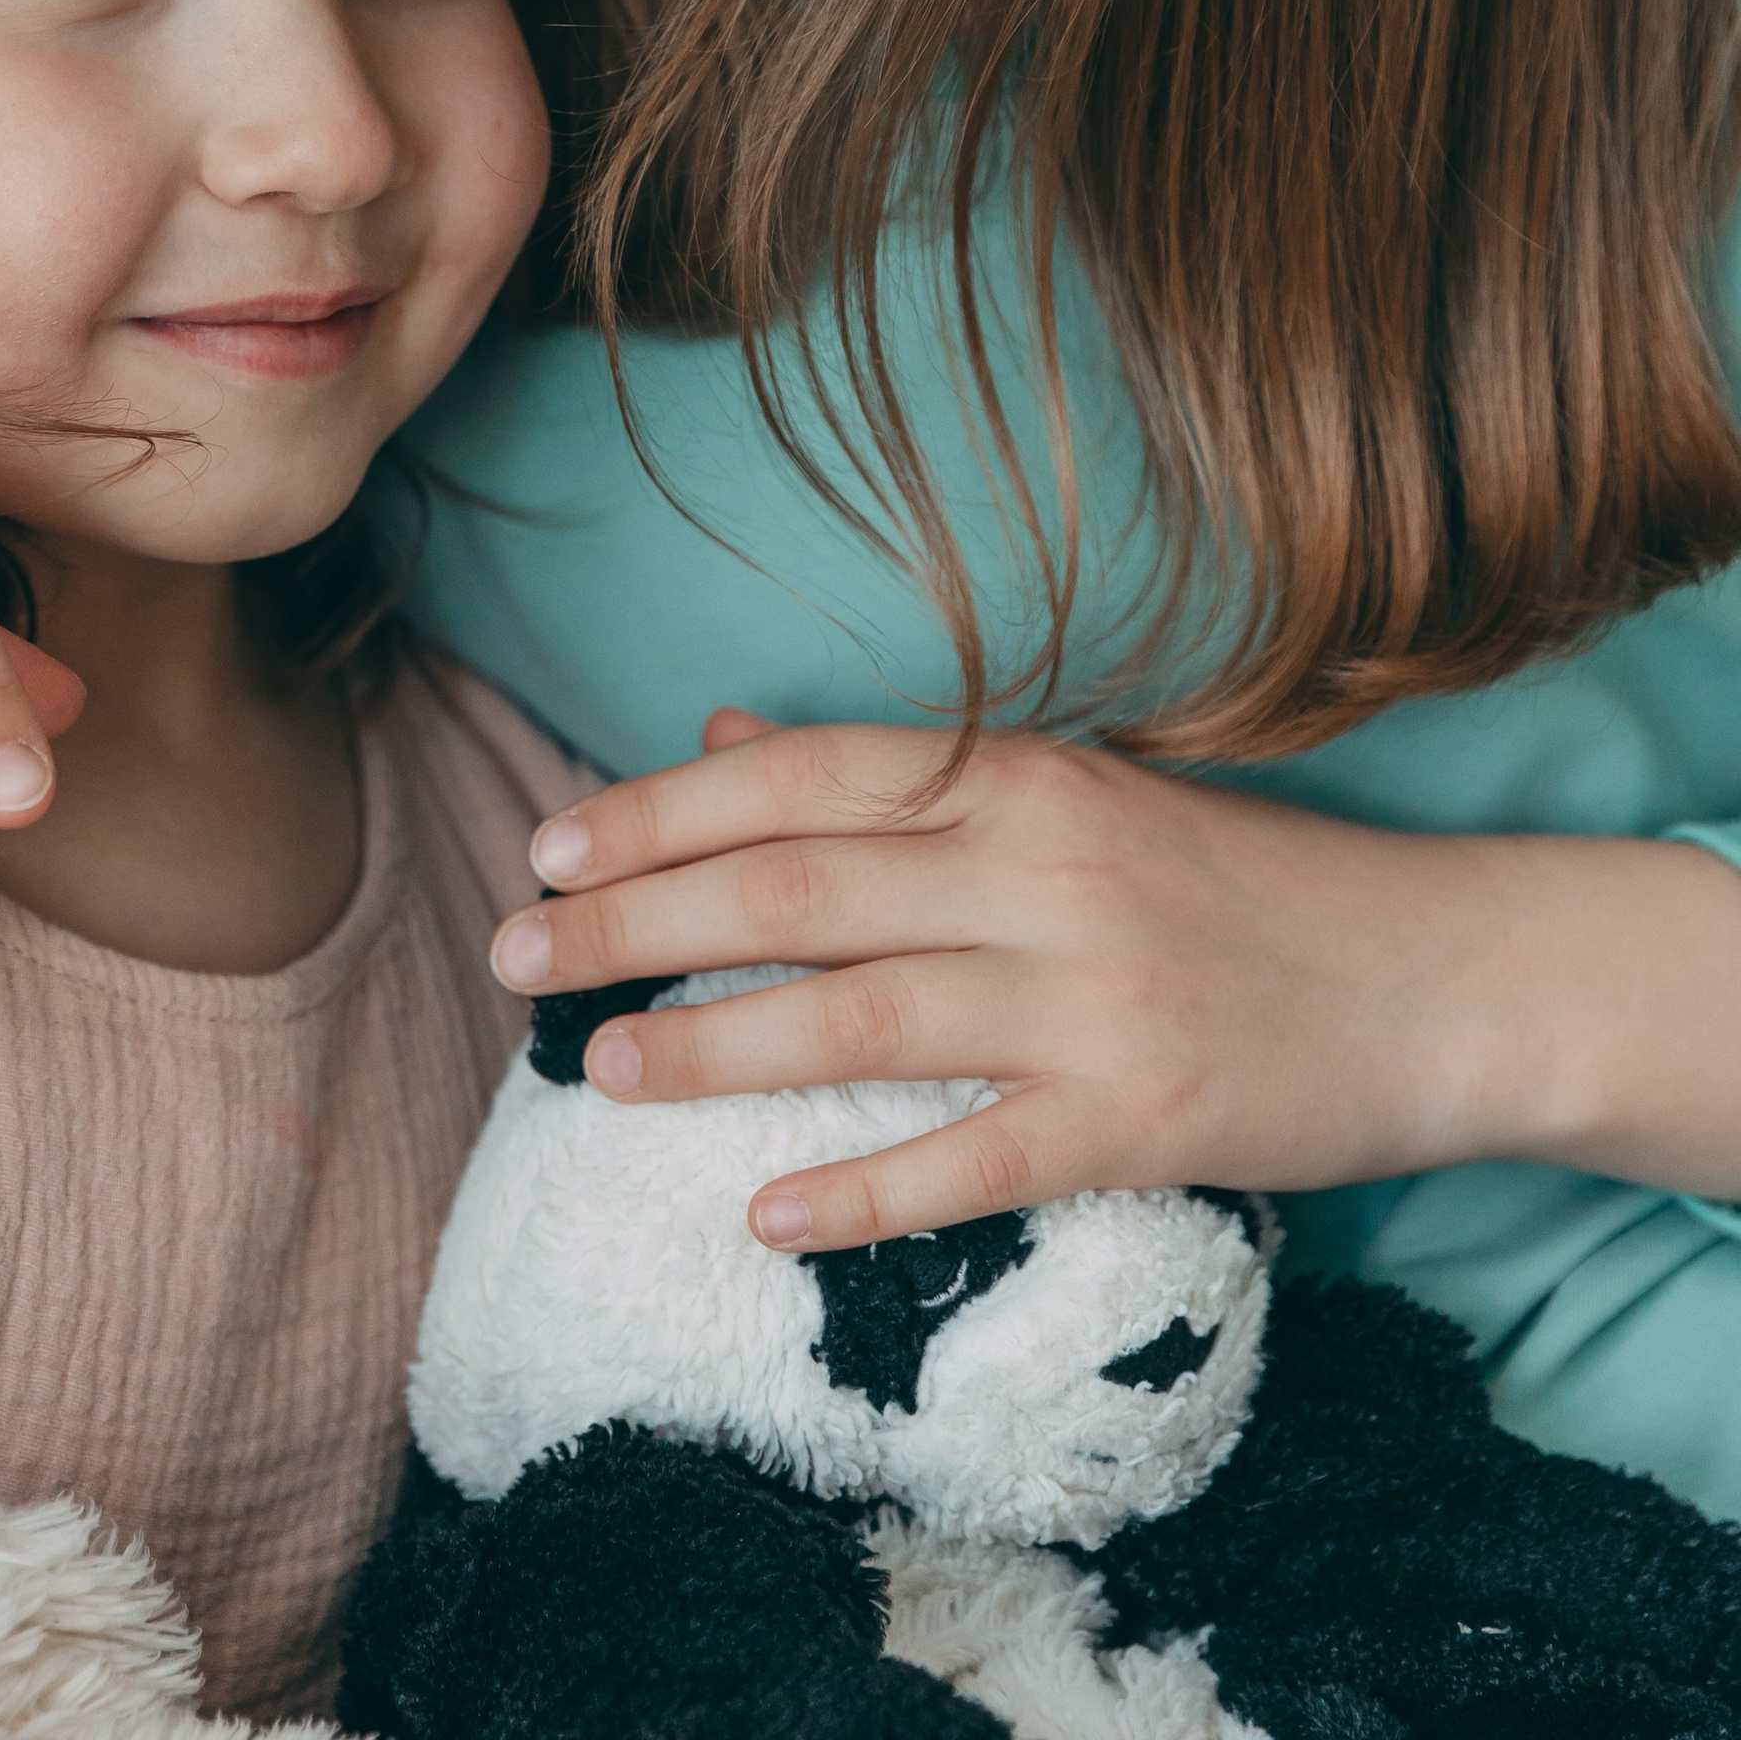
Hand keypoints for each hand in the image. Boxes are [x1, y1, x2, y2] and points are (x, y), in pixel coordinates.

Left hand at [487, 708, 1679, 1250]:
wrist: (1436, 979)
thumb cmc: (1233, 879)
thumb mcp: (1069, 791)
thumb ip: (898, 774)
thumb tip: (726, 738)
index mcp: (1016, 776)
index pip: (799, 779)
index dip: (659, 810)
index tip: (547, 843)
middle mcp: (1039, 870)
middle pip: (797, 888)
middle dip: (637, 922)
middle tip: (515, 957)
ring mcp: (1088, 998)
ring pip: (859, 1016)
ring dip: (711, 1047)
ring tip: (597, 1073)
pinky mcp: (1139, 1119)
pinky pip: (972, 1158)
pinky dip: (861, 1188)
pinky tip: (761, 1212)